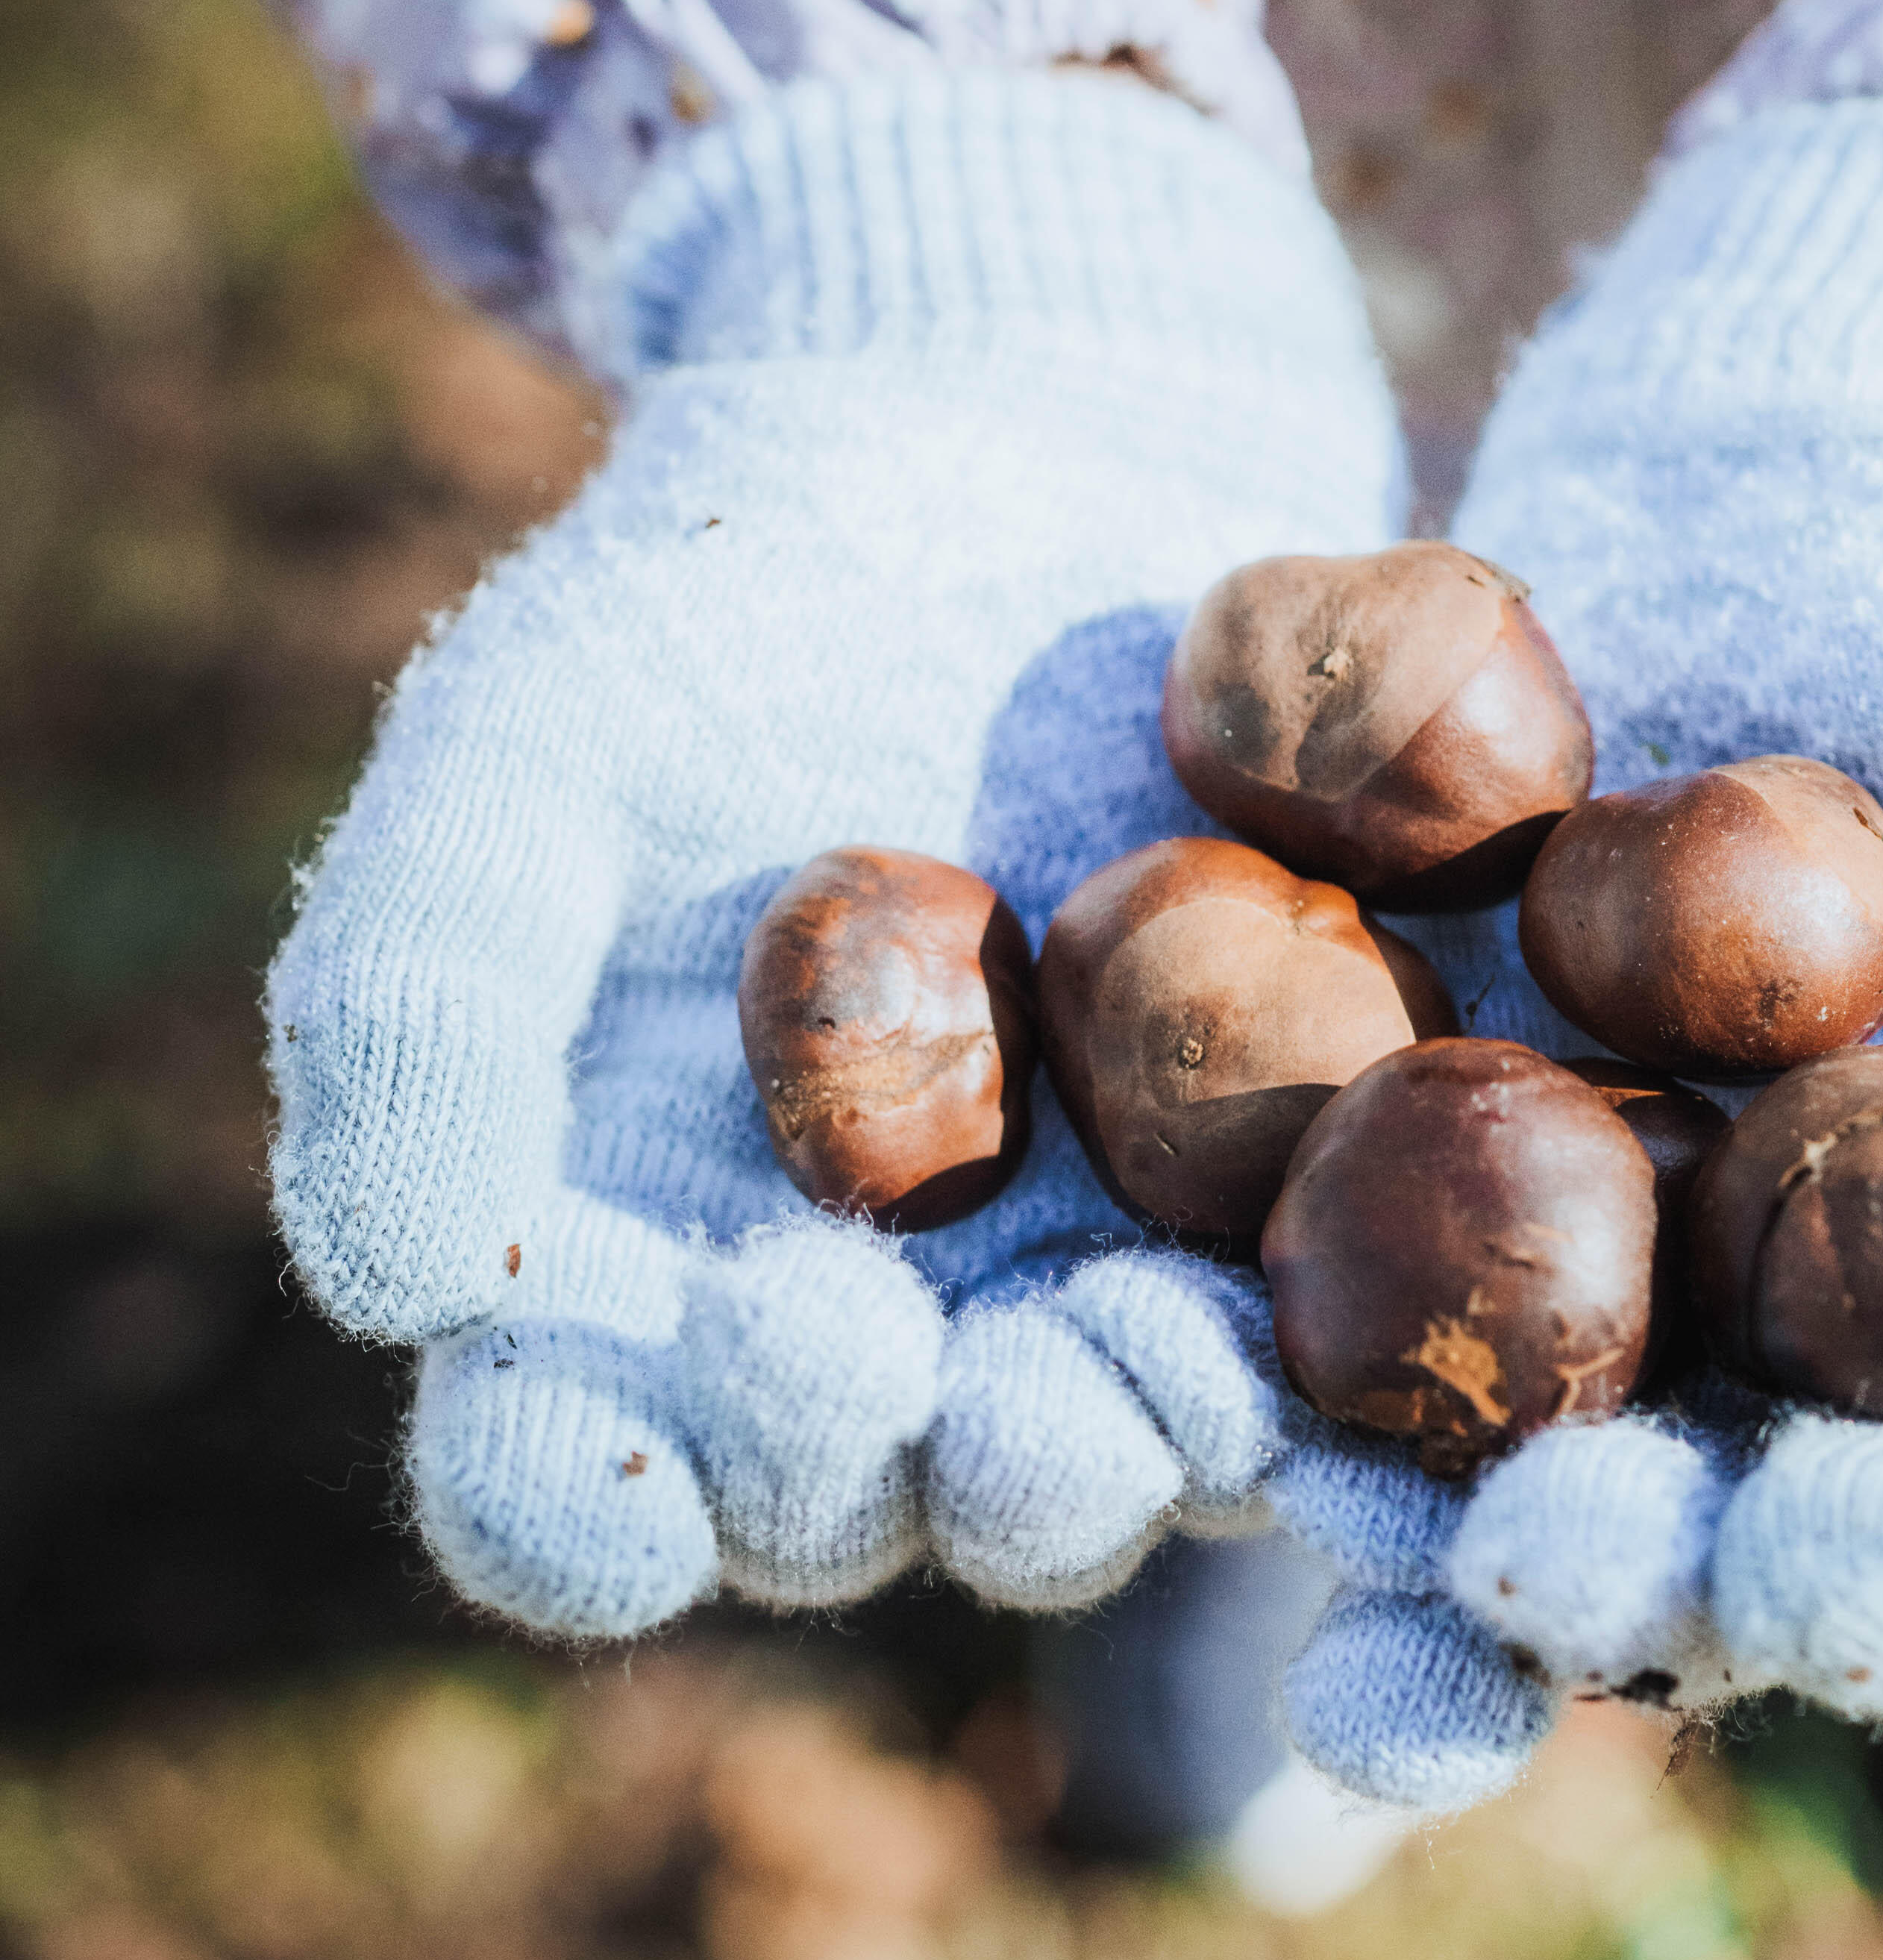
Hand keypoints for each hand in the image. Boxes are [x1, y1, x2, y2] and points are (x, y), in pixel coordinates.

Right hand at [269, 68, 1400, 1633]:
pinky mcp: (1297, 1224)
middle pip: (855, 1508)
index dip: (591, 1502)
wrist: (1022, 451)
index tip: (649, 1419)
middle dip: (898, 1476)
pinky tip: (1406, 1380)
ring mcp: (1085, 1300)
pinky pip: (1332, 1355)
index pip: (559, 1490)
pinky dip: (1364, 1397)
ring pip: (1102, 1463)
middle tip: (936, 1389)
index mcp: (619, 1285)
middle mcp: (856, 1349)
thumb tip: (399, 1286)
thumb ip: (426, 997)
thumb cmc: (713, 605)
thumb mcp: (524, 748)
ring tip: (1160, 1359)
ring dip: (1132, 1452)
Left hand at [1114, 96, 1882, 1811]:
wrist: (1838, 430)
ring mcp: (1442, 1241)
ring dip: (1244, 1461)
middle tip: (1472, 1601)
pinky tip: (984, 1261)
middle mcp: (1656, 1367)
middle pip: (1585, 1532)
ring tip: (1172, 1480)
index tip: (1768, 1575)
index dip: (1832, 1582)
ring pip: (1333, 1403)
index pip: (1881, 1546)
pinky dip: (1071, 1228)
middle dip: (1522, 1587)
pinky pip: (1146, 1197)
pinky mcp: (1257, 1097)